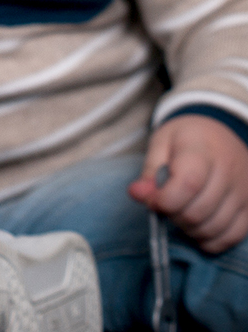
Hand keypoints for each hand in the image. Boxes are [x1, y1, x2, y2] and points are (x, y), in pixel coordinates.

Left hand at [128, 114, 247, 252]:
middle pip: (198, 211)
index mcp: (203, 150)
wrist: (220, 134)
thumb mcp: (161, 143)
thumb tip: (137, 195)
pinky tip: (197, 228)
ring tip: (180, 212)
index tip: (152, 200)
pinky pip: (232, 236)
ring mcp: (244, 192)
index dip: (165, 200)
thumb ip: (149, 171)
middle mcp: (230, 172)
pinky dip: (210, 240)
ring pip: (214, 228)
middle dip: (173, 215)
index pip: (188, 184)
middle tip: (165, 205)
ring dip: (189, 229)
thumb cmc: (185, 139)